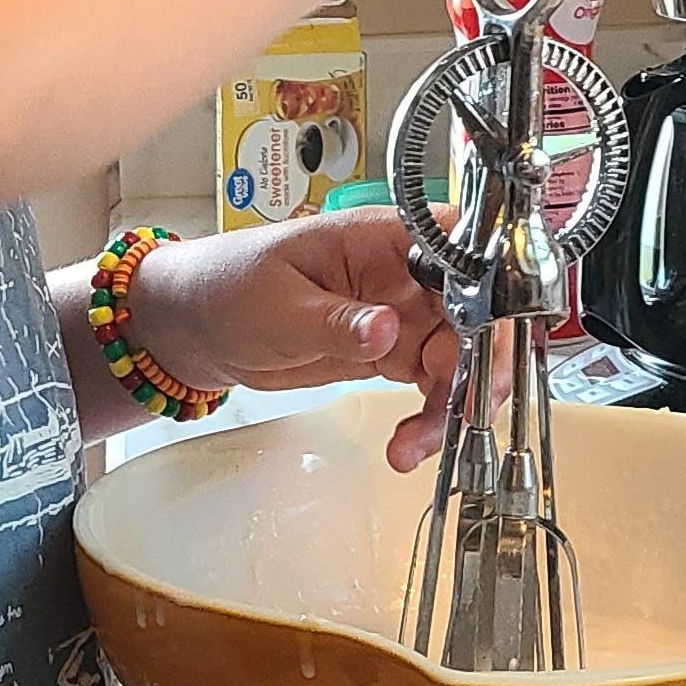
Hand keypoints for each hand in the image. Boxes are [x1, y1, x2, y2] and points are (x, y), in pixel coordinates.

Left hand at [127, 210, 470, 473]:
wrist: (197, 326)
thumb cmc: (226, 288)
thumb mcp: (276, 307)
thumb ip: (334, 321)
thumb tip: (387, 327)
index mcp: (381, 239)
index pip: (460, 253)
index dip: (488, 294)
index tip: (483, 342)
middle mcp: (404, 274)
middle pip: (478, 312)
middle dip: (478, 365)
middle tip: (459, 412)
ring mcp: (403, 314)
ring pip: (462, 357)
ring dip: (453, 405)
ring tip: (415, 446)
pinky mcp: (393, 352)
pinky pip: (435, 385)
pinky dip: (432, 418)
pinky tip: (409, 446)